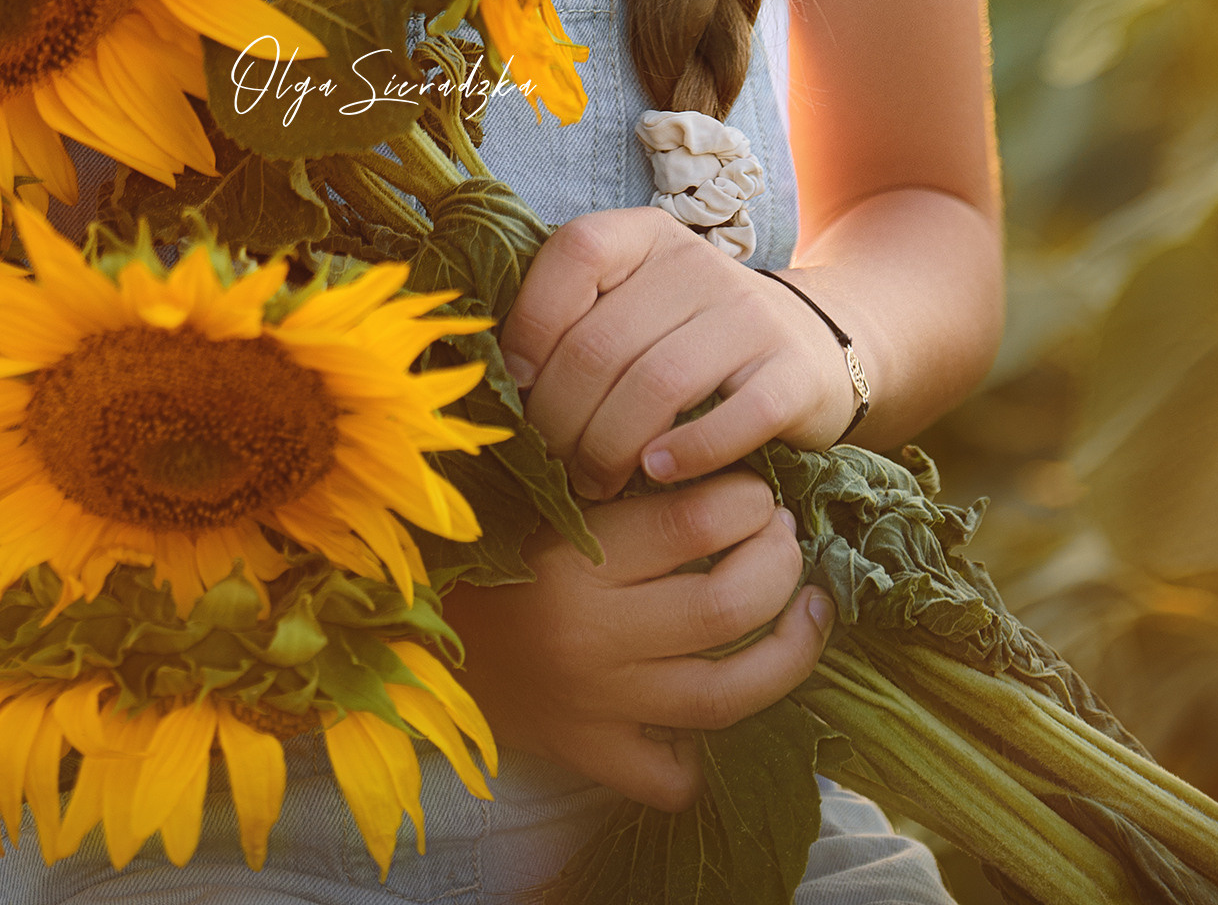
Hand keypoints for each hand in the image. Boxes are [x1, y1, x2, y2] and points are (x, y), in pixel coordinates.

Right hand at [445, 470, 830, 807]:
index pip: (692, 522)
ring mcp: (597, 707)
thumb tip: (701, 442)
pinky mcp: (590, 755)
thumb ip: (610, 475)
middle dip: (779, 565)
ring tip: (809, 612)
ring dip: (787, 653)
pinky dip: (707, 755)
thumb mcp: (538, 495)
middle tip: (784, 538)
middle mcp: (591, 638)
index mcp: (574, 559)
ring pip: (725, 697)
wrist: (408, 631)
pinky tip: (732, 709)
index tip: (754, 491)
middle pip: (725, 608)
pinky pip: (670, 776)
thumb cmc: (482, 545)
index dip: (745, 499)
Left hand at [498, 208, 856, 500]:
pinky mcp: (792, 374)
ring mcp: (751, 315)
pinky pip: (732, 418)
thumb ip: (574, 323)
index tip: (514, 388)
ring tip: (595, 483)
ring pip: (655, 385)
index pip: (572, 255)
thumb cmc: (691, 339)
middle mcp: (697, 263)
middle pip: (601, 342)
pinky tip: (659, 474)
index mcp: (645, 235)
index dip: (529, 326)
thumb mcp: (633, 308)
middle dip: (560, 418)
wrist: (813, 346)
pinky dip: (687, 454)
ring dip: (609, 448)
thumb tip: (497, 380)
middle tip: (553, 464)